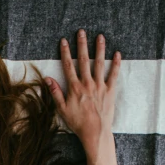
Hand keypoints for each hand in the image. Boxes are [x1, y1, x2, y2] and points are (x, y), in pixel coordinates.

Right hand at [45, 30, 120, 154]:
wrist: (95, 132)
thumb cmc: (78, 122)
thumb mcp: (62, 109)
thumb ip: (55, 92)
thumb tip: (47, 79)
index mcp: (74, 87)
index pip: (69, 65)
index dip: (66, 52)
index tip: (64, 41)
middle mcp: (87, 83)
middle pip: (84, 60)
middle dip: (82, 45)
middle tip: (82, 32)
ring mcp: (99, 86)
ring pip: (99, 64)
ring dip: (99, 49)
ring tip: (100, 37)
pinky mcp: (110, 91)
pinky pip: (113, 75)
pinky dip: (115, 64)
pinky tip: (117, 54)